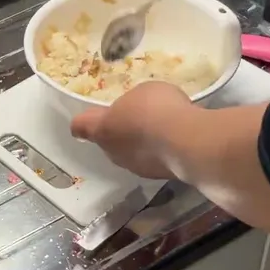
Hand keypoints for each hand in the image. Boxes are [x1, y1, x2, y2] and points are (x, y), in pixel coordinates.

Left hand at [70, 82, 195, 179]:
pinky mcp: (157, 177)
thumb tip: (134, 115)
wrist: (188, 143)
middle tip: (137, 117)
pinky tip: (176, 141)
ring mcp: (135, 168)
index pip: (80, 127)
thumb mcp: (142, 93)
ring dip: (141, 144)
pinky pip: (153, 161)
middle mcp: (113, 152)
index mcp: (102, 129)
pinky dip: (160, 153)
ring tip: (162, 129)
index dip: (84, 121)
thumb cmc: (157, 109)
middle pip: (107, 141)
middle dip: (119, 131)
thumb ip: (132, 104)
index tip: (91, 117)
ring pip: (130, 154)